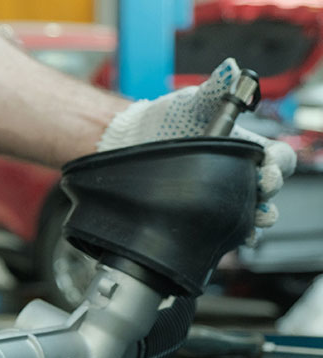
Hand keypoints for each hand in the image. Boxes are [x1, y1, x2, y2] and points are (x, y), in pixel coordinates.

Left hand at [97, 58, 295, 232]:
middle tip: (261, 186)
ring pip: (252, 214)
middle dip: (271, 189)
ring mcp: (221, 196)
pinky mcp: (202, 215)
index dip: (279, 163)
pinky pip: (225, 231)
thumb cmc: (166, 119)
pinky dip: (234, 236)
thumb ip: (213, 89)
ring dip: (258, 218)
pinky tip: (233, 237)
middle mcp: (237, 174)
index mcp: (244, 148)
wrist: (131, 143)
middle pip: (270, 188)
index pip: (277, 158)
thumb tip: (231, 69)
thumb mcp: (190, 102)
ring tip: (255, 218)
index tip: (268, 164)